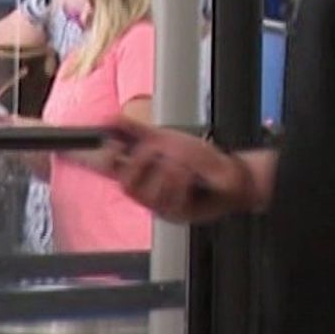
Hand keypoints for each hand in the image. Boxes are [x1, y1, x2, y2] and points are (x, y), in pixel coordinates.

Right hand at [99, 120, 254, 224]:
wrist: (230, 175)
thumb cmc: (198, 160)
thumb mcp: (167, 139)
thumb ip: (137, 131)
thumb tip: (109, 119)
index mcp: (141, 173)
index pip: (111, 171)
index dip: (104, 161)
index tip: (111, 146)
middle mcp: (147, 192)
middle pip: (127, 184)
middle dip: (142, 162)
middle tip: (159, 149)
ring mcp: (161, 205)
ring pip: (149, 193)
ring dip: (167, 170)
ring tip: (183, 163)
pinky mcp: (177, 214)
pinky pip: (171, 199)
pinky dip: (182, 180)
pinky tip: (192, 175)